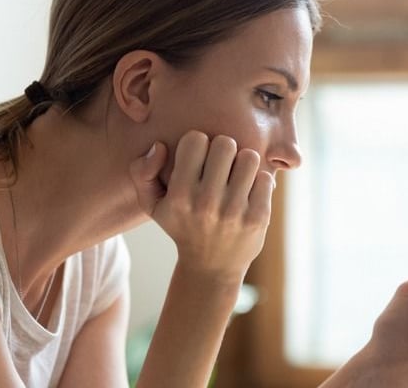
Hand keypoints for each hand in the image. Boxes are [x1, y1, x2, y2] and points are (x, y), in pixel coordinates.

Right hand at [128, 131, 273, 283]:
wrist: (212, 268)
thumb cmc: (182, 226)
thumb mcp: (152, 205)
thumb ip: (142, 172)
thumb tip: (160, 146)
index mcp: (179, 196)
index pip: (196, 140)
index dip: (199, 144)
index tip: (199, 159)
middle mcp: (206, 203)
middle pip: (225, 144)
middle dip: (224, 150)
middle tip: (222, 165)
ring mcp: (234, 211)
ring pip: (249, 157)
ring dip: (244, 163)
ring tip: (236, 176)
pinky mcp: (258, 218)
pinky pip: (265, 178)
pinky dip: (259, 181)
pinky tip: (249, 192)